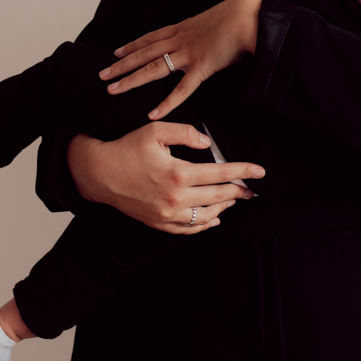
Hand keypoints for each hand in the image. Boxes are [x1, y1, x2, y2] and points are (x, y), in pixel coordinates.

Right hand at [67, 124, 264, 232]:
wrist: (99, 173)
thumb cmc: (127, 148)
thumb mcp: (156, 130)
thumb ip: (186, 133)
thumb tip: (208, 143)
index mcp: (178, 174)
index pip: (221, 173)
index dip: (244, 172)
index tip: (260, 171)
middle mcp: (175, 199)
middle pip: (218, 196)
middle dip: (239, 192)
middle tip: (252, 189)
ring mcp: (167, 215)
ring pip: (206, 217)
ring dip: (224, 207)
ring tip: (233, 198)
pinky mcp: (158, 223)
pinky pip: (188, 230)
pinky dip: (204, 225)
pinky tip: (213, 217)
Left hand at [98, 0, 263, 119]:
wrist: (248, 16)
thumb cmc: (237, 17)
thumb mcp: (213, 21)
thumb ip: (204, 32)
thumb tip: (205, 37)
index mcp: (182, 28)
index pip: (150, 37)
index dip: (131, 45)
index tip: (116, 52)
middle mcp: (179, 40)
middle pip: (142, 53)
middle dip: (120, 64)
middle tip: (102, 74)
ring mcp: (188, 54)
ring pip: (151, 69)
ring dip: (130, 80)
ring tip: (112, 90)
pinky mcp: (201, 67)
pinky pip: (180, 89)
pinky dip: (166, 103)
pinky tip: (152, 113)